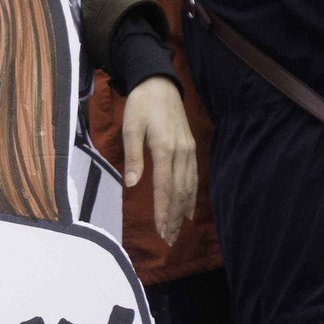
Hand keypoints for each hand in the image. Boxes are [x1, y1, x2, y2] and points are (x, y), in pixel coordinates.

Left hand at [119, 76, 197, 246]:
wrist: (160, 84)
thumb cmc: (141, 105)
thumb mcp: (130, 127)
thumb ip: (133, 156)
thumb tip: (131, 184)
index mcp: (165, 149)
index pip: (164, 187)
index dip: (162, 210)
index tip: (160, 229)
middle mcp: (181, 153)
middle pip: (179, 192)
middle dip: (173, 217)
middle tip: (168, 239)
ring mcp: (189, 151)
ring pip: (188, 187)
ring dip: (182, 210)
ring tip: (176, 230)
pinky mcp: (190, 149)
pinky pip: (193, 177)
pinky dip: (191, 196)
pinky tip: (187, 209)